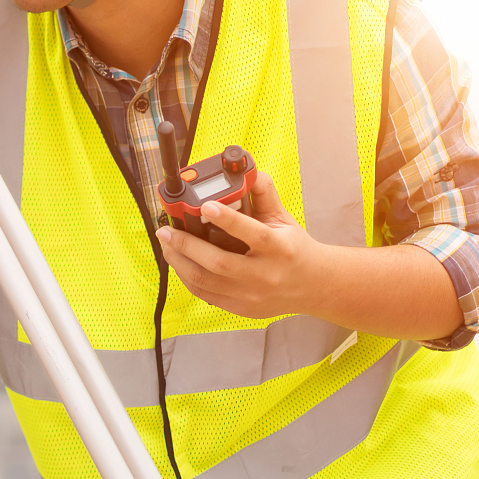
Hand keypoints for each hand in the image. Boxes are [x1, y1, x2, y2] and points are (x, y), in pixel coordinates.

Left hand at [156, 172, 324, 319]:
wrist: (313, 286)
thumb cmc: (293, 248)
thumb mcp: (283, 219)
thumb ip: (263, 194)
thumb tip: (247, 170)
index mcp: (280, 249)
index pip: (253, 233)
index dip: (228, 219)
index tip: (205, 205)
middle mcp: (266, 274)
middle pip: (219, 262)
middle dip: (186, 244)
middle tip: (166, 230)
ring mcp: (252, 295)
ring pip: (205, 280)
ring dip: (179, 260)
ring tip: (166, 243)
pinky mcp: (241, 308)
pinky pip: (204, 293)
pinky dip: (186, 276)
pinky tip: (178, 261)